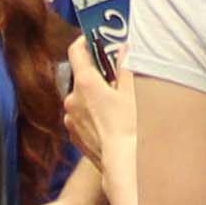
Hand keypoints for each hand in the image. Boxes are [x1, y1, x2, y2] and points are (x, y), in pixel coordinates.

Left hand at [61, 39, 133, 160]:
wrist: (125, 166)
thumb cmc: (131, 127)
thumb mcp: (134, 91)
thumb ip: (127, 66)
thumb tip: (125, 48)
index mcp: (85, 83)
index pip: (76, 52)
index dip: (84, 42)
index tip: (94, 38)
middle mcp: (73, 99)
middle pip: (82, 78)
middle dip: (98, 74)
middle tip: (117, 75)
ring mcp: (72, 120)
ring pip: (83, 100)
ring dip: (96, 97)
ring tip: (118, 103)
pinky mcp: (76, 137)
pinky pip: (84, 118)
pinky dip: (94, 116)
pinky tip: (112, 123)